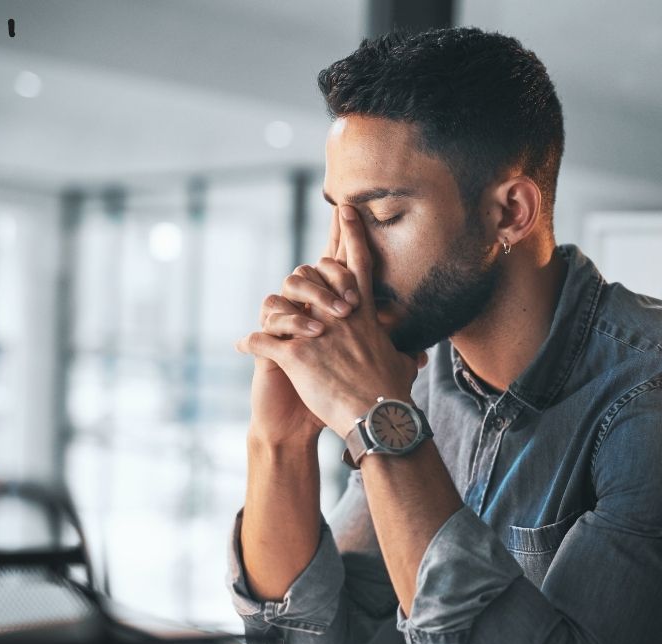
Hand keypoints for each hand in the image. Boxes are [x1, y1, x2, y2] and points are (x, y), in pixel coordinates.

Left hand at [237, 206, 427, 435]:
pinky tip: (242, 348)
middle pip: (314, 276)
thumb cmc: (393, 393)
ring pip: (280, 306)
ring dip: (273, 315)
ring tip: (267, 326)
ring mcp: (314, 334)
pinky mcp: (295, 356)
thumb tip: (419, 356)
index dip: (352, 234)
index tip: (345, 209)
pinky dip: (250, 343)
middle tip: (298, 275)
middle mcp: (337, 317)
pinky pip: (262, 340)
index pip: (358, 264)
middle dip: (305, 274)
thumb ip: (404, 353)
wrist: (377, 416)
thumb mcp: (403, 365)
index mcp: (362, 315)